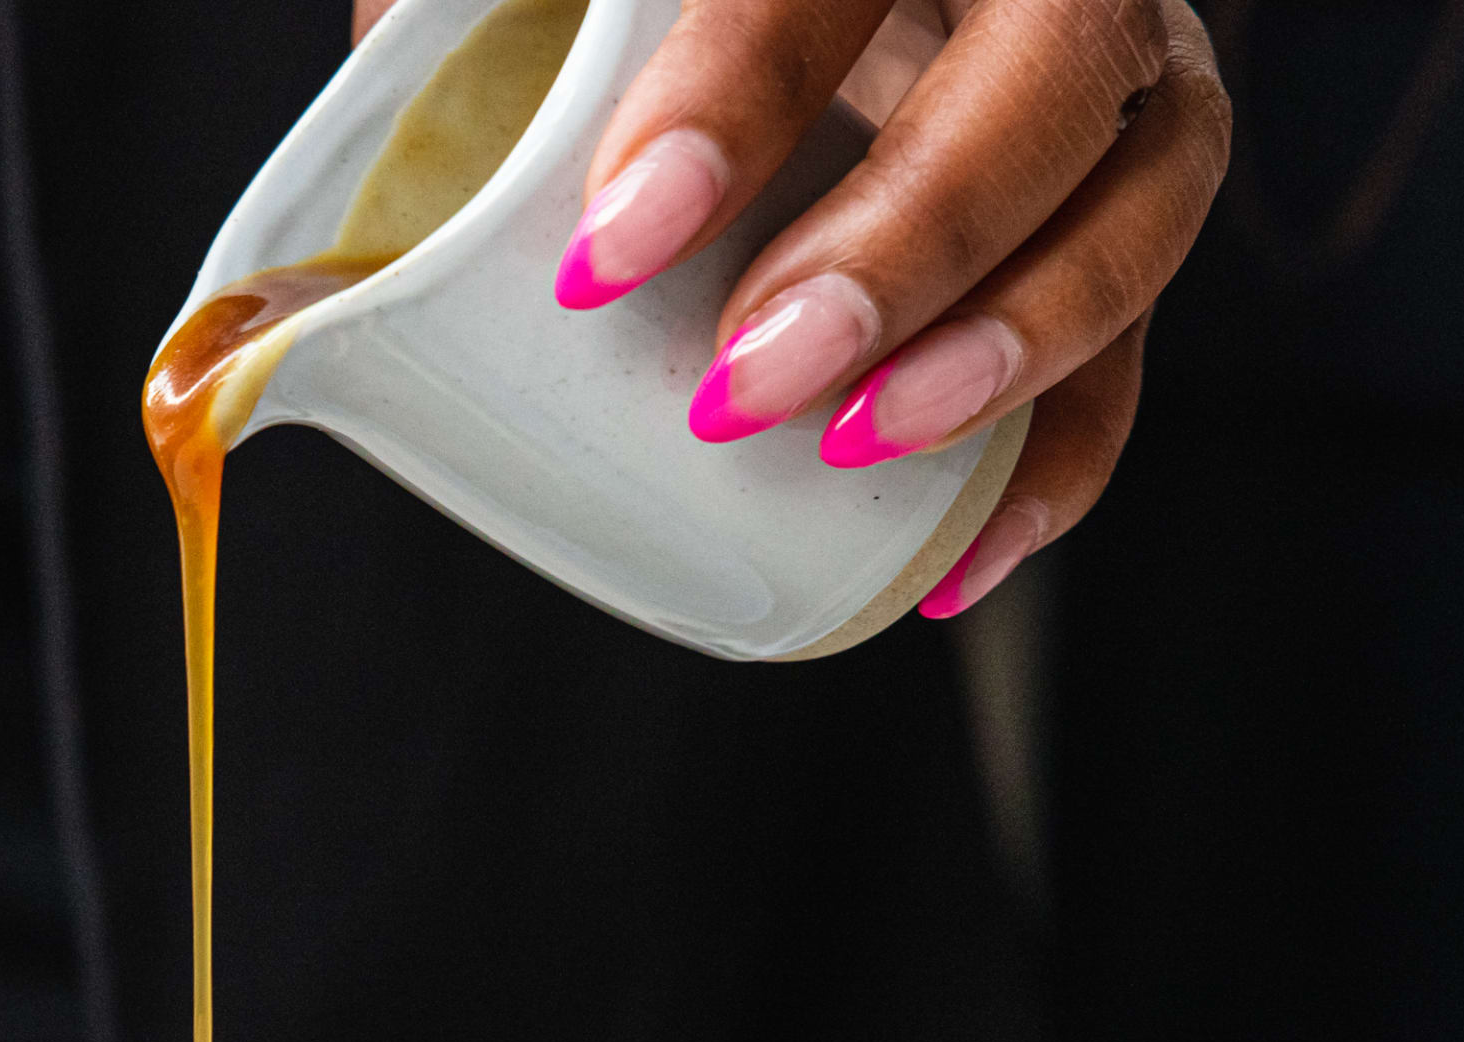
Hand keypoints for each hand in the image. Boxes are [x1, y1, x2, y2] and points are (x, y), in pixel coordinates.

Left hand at [373, 0, 1229, 619]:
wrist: (796, 14)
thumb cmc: (638, 6)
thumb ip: (468, 29)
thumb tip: (320, 255)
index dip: (739, 96)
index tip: (610, 243)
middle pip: (1048, 73)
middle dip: (906, 238)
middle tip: (748, 378)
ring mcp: (1115, 81)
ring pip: (1141, 201)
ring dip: (1014, 344)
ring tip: (856, 447)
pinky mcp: (1124, 212)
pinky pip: (1142, 343)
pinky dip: (1063, 463)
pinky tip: (957, 563)